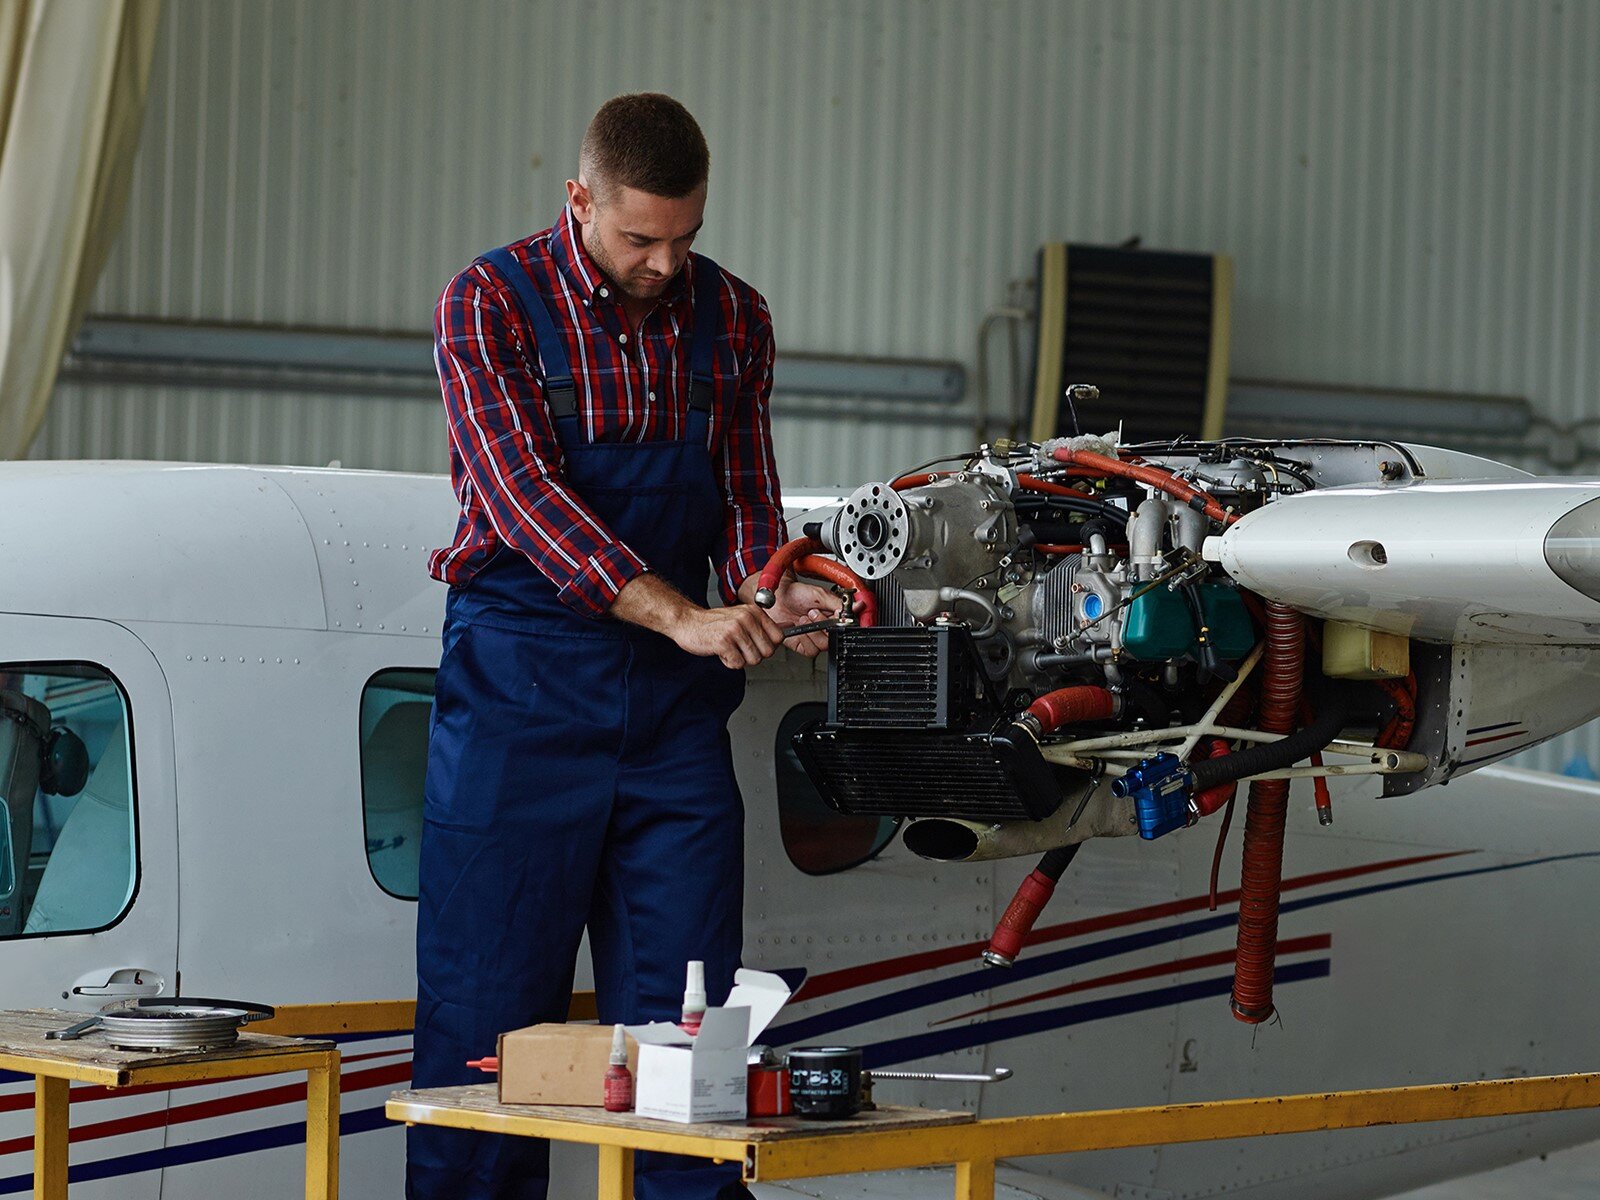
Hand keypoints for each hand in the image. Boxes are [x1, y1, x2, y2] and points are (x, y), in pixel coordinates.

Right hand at [612, 574, 783, 668]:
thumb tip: (786, 630)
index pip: (778, 637)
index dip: (769, 646)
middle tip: (740, 649)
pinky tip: (722, 652)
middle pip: (768, 651)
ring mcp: (735, 630)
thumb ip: (762, 625)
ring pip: (754, 659)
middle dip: (754, 655)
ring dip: (740, 659)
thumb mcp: (742, 616)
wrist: (687, 621)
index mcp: (754, 612)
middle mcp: (746, 619)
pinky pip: (738, 664)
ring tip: (730, 648)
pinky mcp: (723, 642)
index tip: (757, 645)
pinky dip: (729, 662)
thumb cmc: (714, 622)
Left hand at [738, 575, 840, 657]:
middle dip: (823, 625)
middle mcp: (825, 628)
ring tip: (804, 618)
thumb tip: (858, 606)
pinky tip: (799, 628)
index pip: (846, 626)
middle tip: (813, 612)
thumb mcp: (820, 594)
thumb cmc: (795, 593)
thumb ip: (839, 603)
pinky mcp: (802, 645)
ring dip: (813, 631)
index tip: (834, 614)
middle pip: (835, 638)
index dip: (841, 623)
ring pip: (824, 646)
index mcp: (833, 616)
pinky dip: (805, 640)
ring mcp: (814, 637)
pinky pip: (811, 651)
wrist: (776, 596)